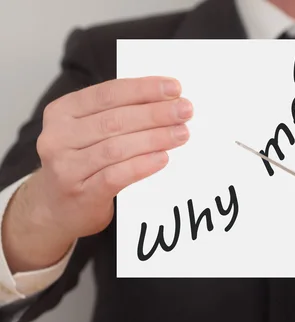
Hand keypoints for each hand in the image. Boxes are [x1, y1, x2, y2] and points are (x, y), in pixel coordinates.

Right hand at [3, 77, 192, 271]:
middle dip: (155, 113)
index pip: (108, 94)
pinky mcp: (81, 193)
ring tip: (181, 133)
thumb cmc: (81, 163)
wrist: (56, 208)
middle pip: (115, 120)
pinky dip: (142, 165)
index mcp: (62, 112)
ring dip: (155, 138)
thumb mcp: (87, 132)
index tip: (174, 88)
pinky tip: (163, 158)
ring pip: (117, 147)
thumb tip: (165, 100)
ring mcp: (66, 167)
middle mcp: (58, 137)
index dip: (144, 89)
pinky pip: (116, 176)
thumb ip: (117, 114)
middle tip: (185, 110)